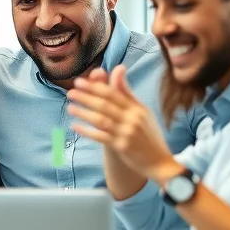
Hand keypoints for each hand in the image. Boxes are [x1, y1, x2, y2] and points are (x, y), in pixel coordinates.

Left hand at [66, 65, 178, 180]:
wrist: (160, 161)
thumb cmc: (149, 134)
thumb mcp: (142, 111)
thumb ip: (127, 92)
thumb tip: (118, 68)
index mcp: (137, 108)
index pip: (113, 93)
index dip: (95, 87)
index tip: (80, 82)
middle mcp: (132, 119)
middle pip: (105, 105)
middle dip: (86, 97)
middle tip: (70, 92)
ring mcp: (127, 133)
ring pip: (101, 120)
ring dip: (83, 113)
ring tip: (70, 107)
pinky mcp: (121, 147)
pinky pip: (100, 137)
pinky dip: (87, 131)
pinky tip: (75, 126)